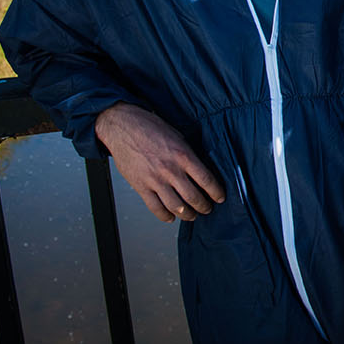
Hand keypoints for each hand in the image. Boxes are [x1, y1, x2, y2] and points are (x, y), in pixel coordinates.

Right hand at [95, 102, 225, 221]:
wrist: (123, 126)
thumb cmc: (151, 128)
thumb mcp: (178, 136)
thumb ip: (189, 155)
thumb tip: (202, 171)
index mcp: (183, 155)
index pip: (206, 180)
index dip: (216, 192)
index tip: (220, 197)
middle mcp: (170, 170)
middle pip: (193, 197)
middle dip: (204, 207)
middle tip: (207, 209)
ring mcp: (155, 180)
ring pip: (176, 207)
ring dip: (187, 215)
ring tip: (192, 215)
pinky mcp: (140, 186)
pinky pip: (155, 208)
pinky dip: (165, 216)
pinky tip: (171, 217)